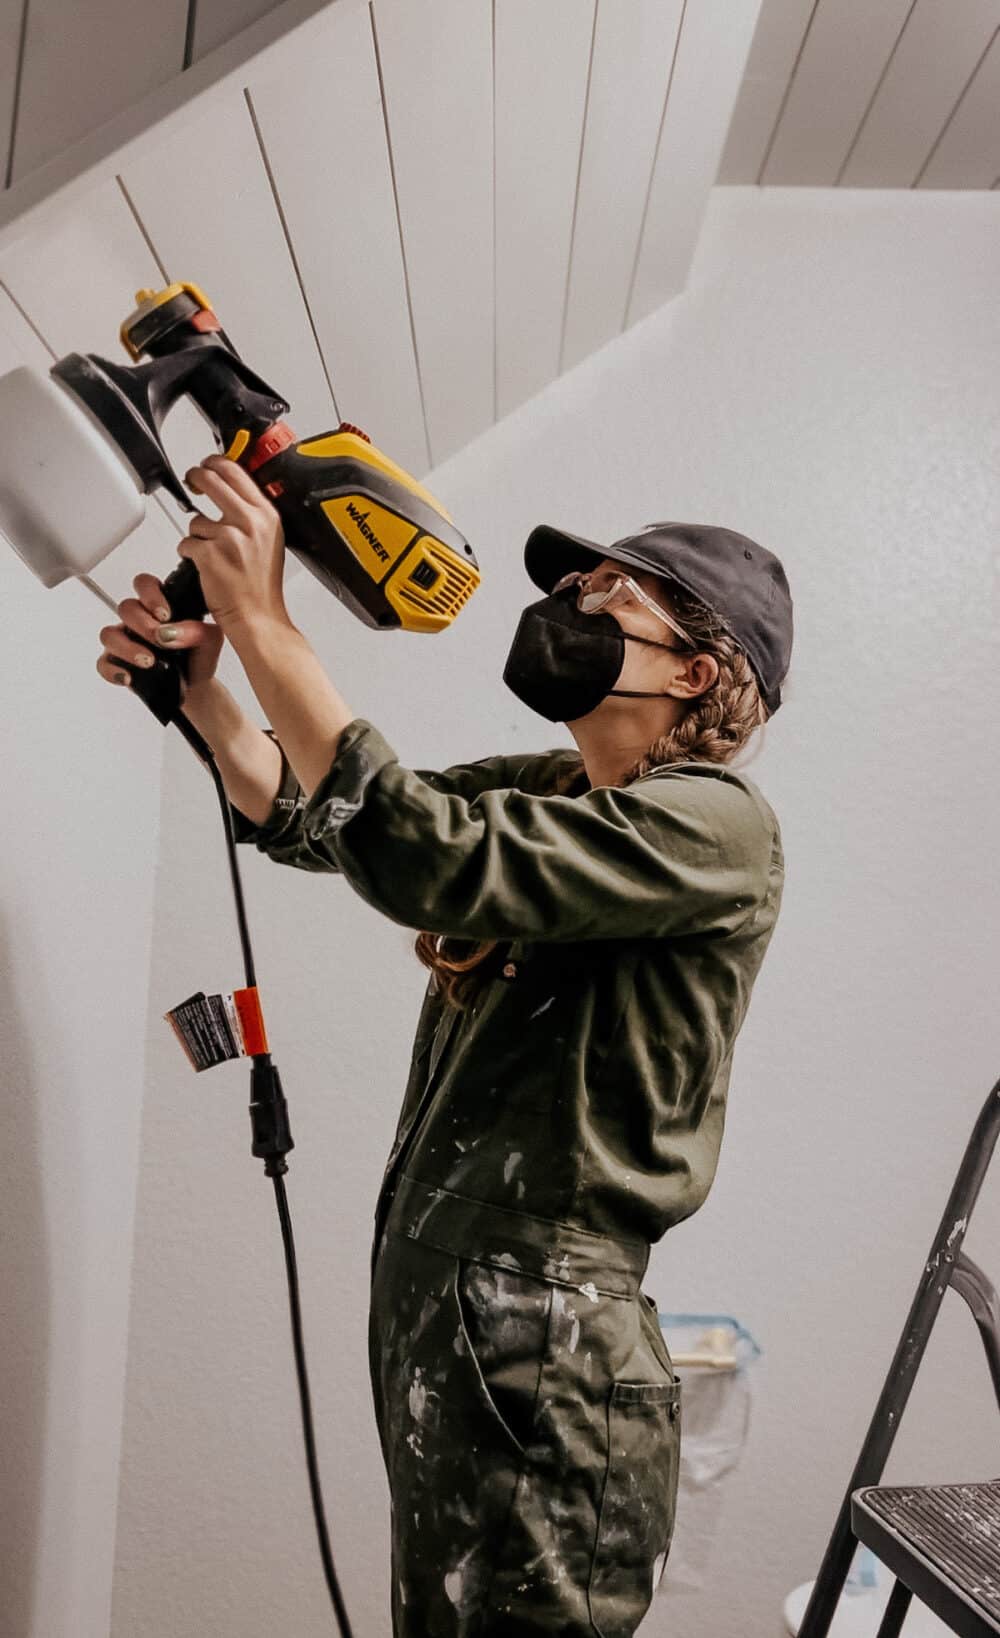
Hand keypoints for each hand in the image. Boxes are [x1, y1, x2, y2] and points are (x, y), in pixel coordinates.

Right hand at [97, 572, 224, 694]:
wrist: (194, 686)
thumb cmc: (198, 657)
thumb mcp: (209, 640)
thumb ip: (197, 630)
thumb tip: (172, 632)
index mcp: (159, 606)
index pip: (145, 585)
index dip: (150, 595)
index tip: (165, 614)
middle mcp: (138, 620)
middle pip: (126, 608)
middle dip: (143, 624)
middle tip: (160, 641)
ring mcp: (125, 639)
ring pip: (109, 634)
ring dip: (127, 647)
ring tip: (148, 661)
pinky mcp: (117, 662)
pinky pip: (103, 663)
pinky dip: (113, 670)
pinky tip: (129, 677)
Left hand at [177, 453, 290, 637]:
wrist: (259, 617)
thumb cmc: (261, 585)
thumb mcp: (270, 540)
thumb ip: (253, 513)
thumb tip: (230, 489)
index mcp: (267, 515)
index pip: (236, 471)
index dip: (215, 463)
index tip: (208, 466)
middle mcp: (251, 522)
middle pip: (211, 479)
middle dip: (196, 477)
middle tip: (193, 481)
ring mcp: (229, 538)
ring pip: (196, 519)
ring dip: (197, 535)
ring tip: (213, 554)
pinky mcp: (210, 554)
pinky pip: (187, 543)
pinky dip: (190, 554)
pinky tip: (206, 567)